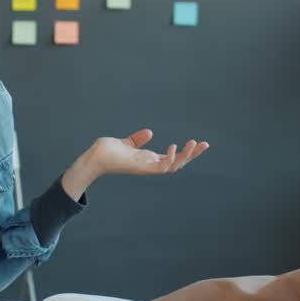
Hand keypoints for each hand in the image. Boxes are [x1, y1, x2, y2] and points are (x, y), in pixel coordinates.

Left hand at [60, 128, 209, 199]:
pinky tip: (175, 146)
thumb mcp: (126, 143)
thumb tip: (150, 132)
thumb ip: (137, 140)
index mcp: (148, 160)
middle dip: (192, 155)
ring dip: (186, 156)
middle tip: (205, 144)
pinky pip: (161, 167)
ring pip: (173, 166)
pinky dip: (170, 158)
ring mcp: (147, 167)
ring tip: (194, 143)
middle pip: (178, 163)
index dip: (186, 152)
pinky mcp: (142, 168)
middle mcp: (150, 165)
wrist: (94, 157)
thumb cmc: (107, 151)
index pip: (172, 157)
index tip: (198, 143)